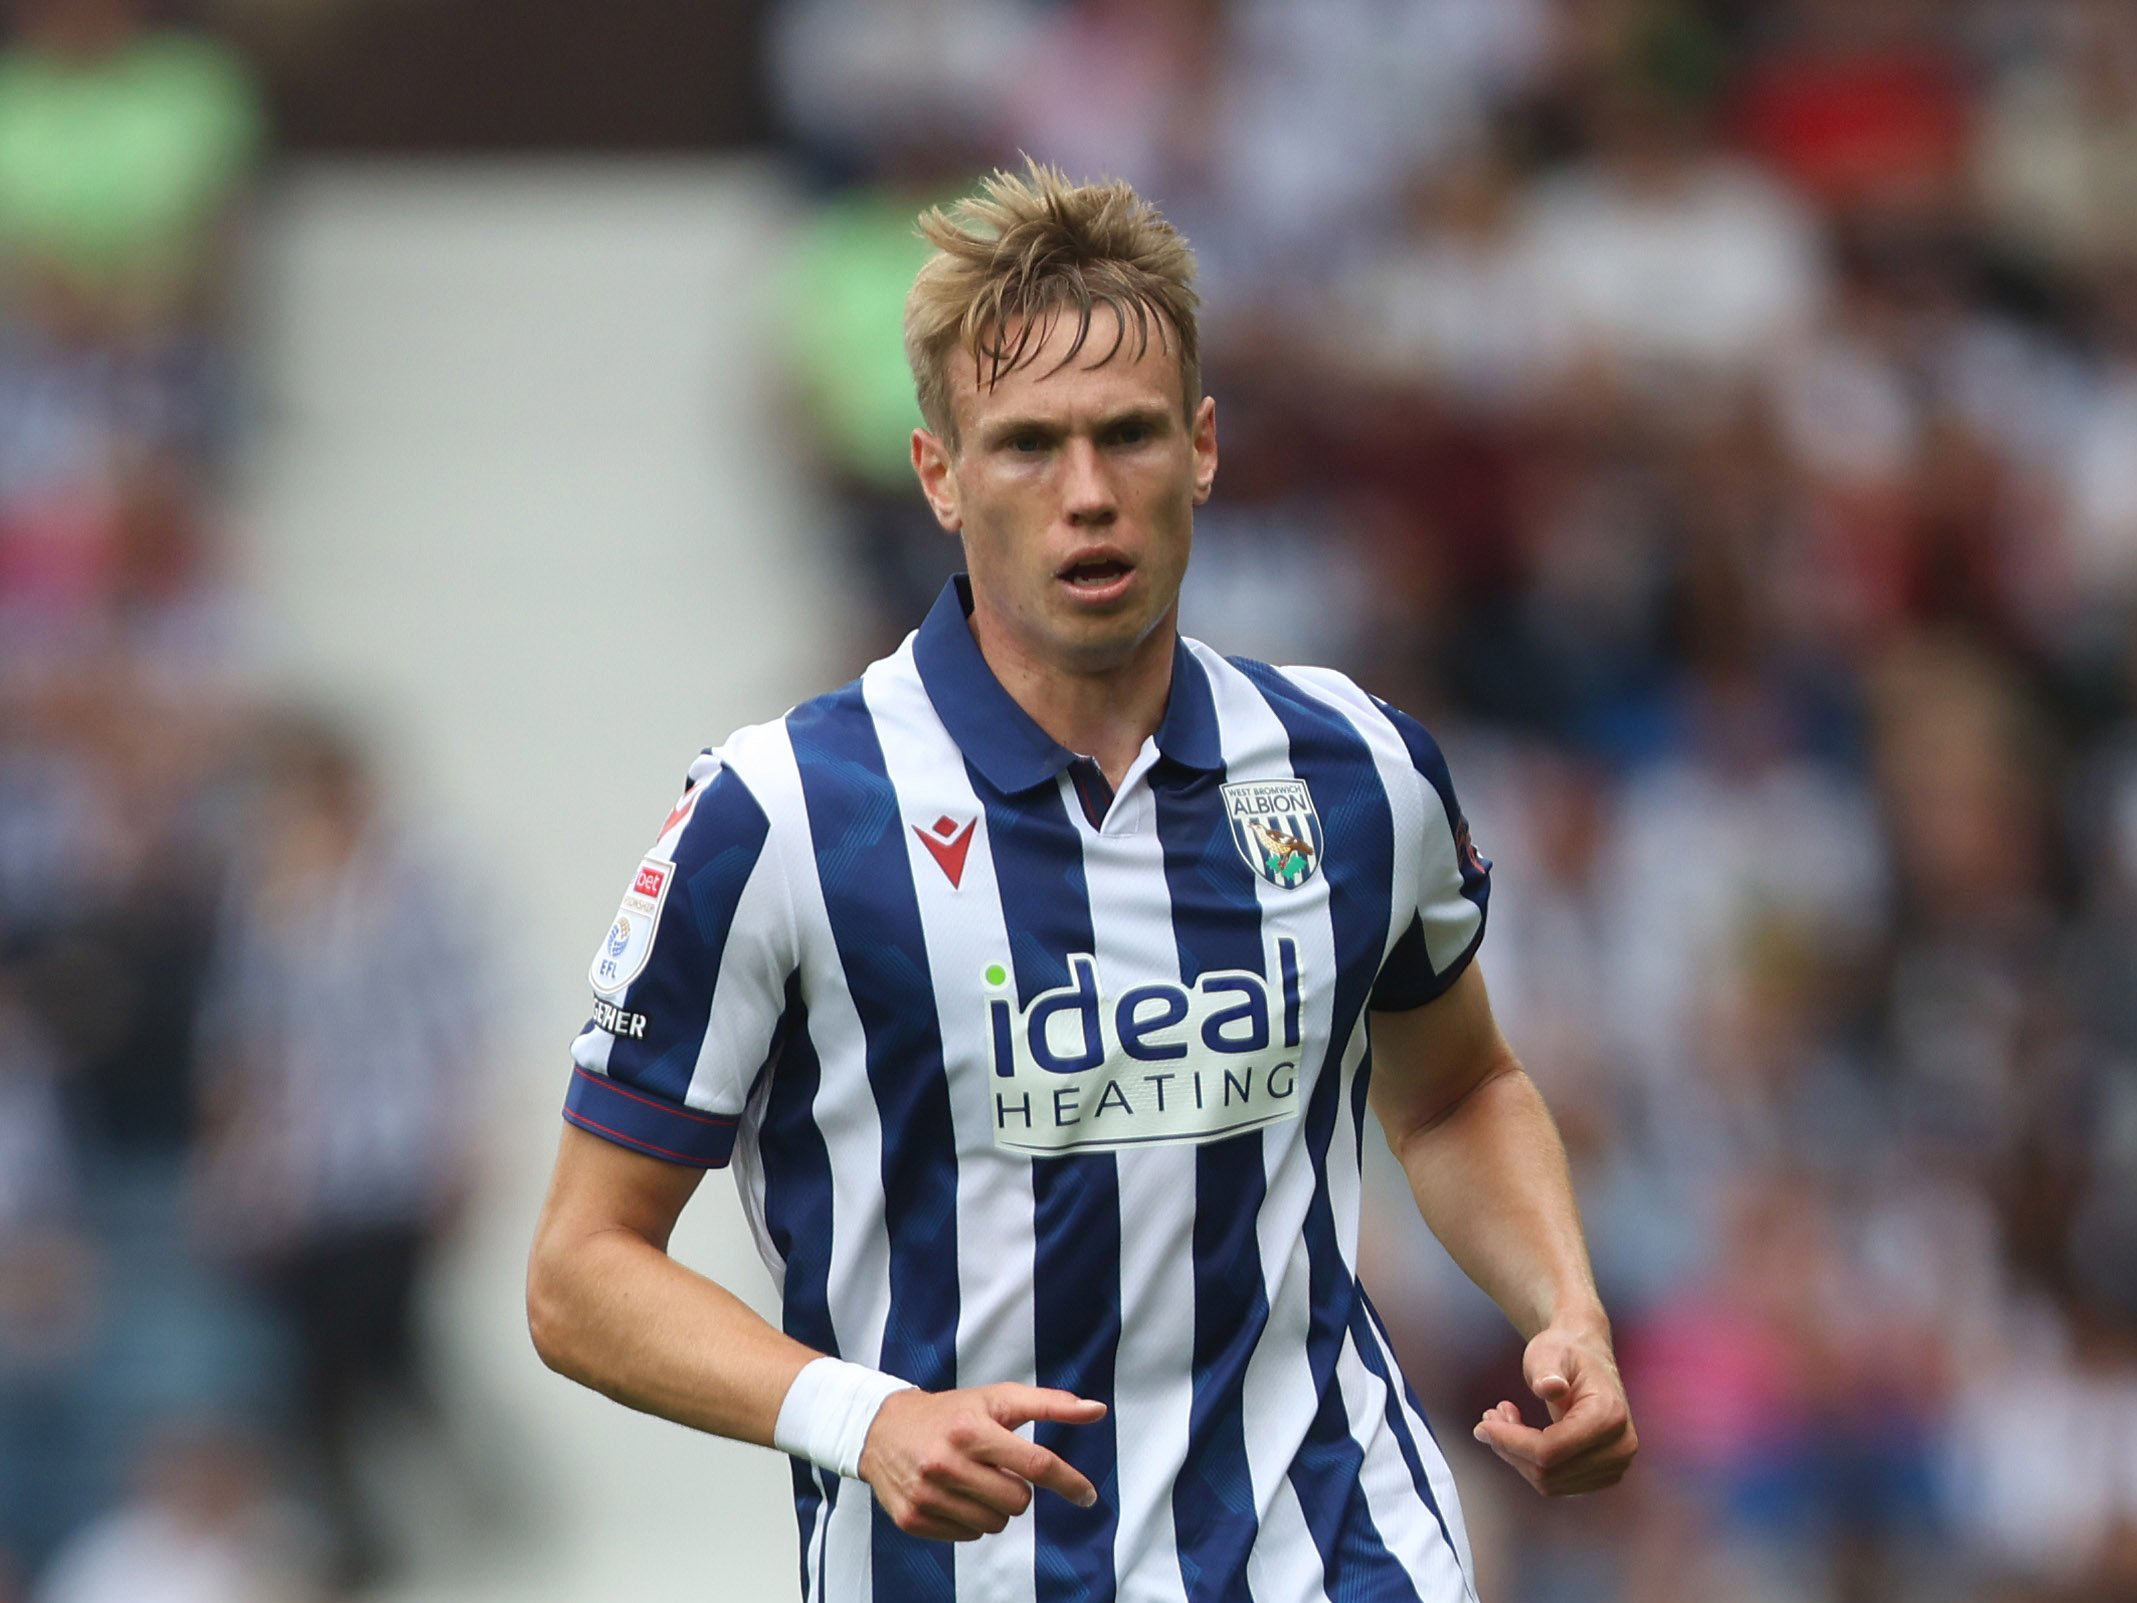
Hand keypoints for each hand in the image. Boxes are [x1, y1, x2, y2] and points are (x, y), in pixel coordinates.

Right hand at [859, 1383, 1106, 1540]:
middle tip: (998, 1470)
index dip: (1068, 1481)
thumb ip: (1050, 1404)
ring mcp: (927, 1494)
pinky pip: (968, 1537)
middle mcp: (947, 1462)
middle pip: (1018, 1502)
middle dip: (1018, 1490)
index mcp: (971, 1429)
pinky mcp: (913, 1519)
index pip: (1035, 1464)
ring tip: (973, 1480)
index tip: (1087, 1496)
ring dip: (995, 1507)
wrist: (881, 1428)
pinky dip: (970, 1520)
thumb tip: (1096, 1409)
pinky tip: (954, 1494)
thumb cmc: (951, 1412)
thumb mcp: (997, 1398)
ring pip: (995, 1524)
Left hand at [1472, 1321, 1636, 1495]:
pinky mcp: (1602, 1476)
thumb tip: (1550, 1388)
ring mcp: (1615, 1466)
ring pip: (1549, 1483)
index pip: (1550, 1450)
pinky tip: (1519, 1434)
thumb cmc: (1566, 1352)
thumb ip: (1548, 1370)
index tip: (1483, 1425)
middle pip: (1548, 1472)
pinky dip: (1530, 1463)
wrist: (1587, 1358)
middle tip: (1489, 1418)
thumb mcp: (1550, 1352)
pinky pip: (1556, 1483)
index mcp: (1610, 1417)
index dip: (1510, 1442)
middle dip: (1510, 1448)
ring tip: (1502, 1420)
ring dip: (1517, 1456)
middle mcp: (1620, 1448)